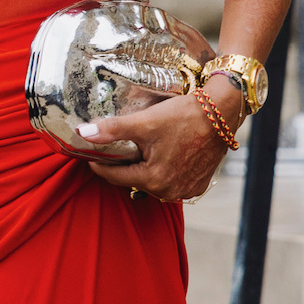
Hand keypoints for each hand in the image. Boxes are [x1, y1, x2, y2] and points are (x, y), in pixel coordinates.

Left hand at [74, 81, 243, 201]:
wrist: (220, 113)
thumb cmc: (183, 116)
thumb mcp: (144, 122)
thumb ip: (112, 130)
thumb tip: (83, 134)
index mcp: (152, 178)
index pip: (115, 176)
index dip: (101, 166)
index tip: (92, 157)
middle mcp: (169, 191)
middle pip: (134, 180)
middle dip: (125, 166)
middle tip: (118, 151)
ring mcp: (185, 190)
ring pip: (153, 183)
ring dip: (145, 170)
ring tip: (142, 152)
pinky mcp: (197, 186)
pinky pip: (172, 183)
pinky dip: (165, 173)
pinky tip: (165, 157)